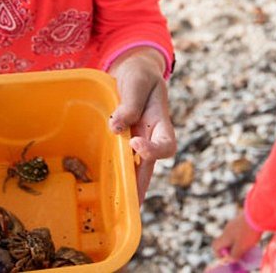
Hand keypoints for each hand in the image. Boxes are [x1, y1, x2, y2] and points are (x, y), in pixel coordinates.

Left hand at [106, 48, 175, 202]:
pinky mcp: (125, 139)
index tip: (135, 142)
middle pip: (151, 164)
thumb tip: (116, 127)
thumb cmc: (140, 74)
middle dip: (142, 183)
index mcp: (160, 121)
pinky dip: (118, 171)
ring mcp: (139, 138)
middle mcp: (151, 134)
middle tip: (132, 203)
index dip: (153, 150)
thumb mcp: (137, 81)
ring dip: (130, 185)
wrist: (135, 70)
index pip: (166, 144)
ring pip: (138, 166)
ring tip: (121, 205)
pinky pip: (124, 157)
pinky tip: (109, 185)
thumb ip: (130, 103)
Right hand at [210, 209, 262, 263]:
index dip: (219, 255)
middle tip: (241, 253)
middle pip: (224, 242)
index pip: (215, 246)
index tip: (229, 258)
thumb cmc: (247, 233)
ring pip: (233, 237)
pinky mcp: (241, 220)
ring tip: (248, 245)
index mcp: (224, 237)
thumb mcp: (241, 248)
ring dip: (238, 243)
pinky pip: (239, 231)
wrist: (257, 215)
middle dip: (231, 250)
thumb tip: (229, 259)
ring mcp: (234, 224)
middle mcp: (227, 230)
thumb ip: (234, 255)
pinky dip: (243, 236)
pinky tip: (251, 237)